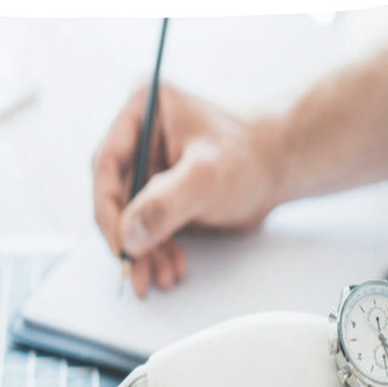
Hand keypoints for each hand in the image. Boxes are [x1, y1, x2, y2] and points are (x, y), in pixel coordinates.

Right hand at [92, 83, 285, 296]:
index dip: (108, 211)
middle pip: (115, 196)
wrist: (282, 168)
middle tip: (136, 272)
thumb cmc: (251, 157)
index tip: (120, 245)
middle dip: (128, 239)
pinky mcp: (160, 192)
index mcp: (141, 109)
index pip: (105, 166)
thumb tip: (128, 237)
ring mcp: (148, 166)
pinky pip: (147, 228)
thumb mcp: (206, 178)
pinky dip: (157, 252)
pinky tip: (173, 267)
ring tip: (162, 277)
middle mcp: (138, 135)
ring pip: (130, 218)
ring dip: (144, 253)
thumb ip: (164, 204)